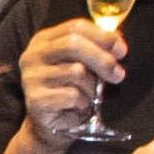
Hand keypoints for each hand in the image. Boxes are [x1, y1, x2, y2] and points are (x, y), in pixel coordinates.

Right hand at [19, 14, 124, 137]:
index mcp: (43, 40)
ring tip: (90, 96)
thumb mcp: (84, 64)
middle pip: (73, 44)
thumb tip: (117, 37)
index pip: (76, 27)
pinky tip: (79, 107)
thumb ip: (97, 47)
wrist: (51, 126)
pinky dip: (83, 102)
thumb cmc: (70, 90)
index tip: (122, 51)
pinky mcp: (35, 99)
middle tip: (119, 75)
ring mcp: (31, 77)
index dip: (103, 36)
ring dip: (92, 87)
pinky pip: (72, 95)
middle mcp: (32, 55)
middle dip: (102, 59)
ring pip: (76, 71)